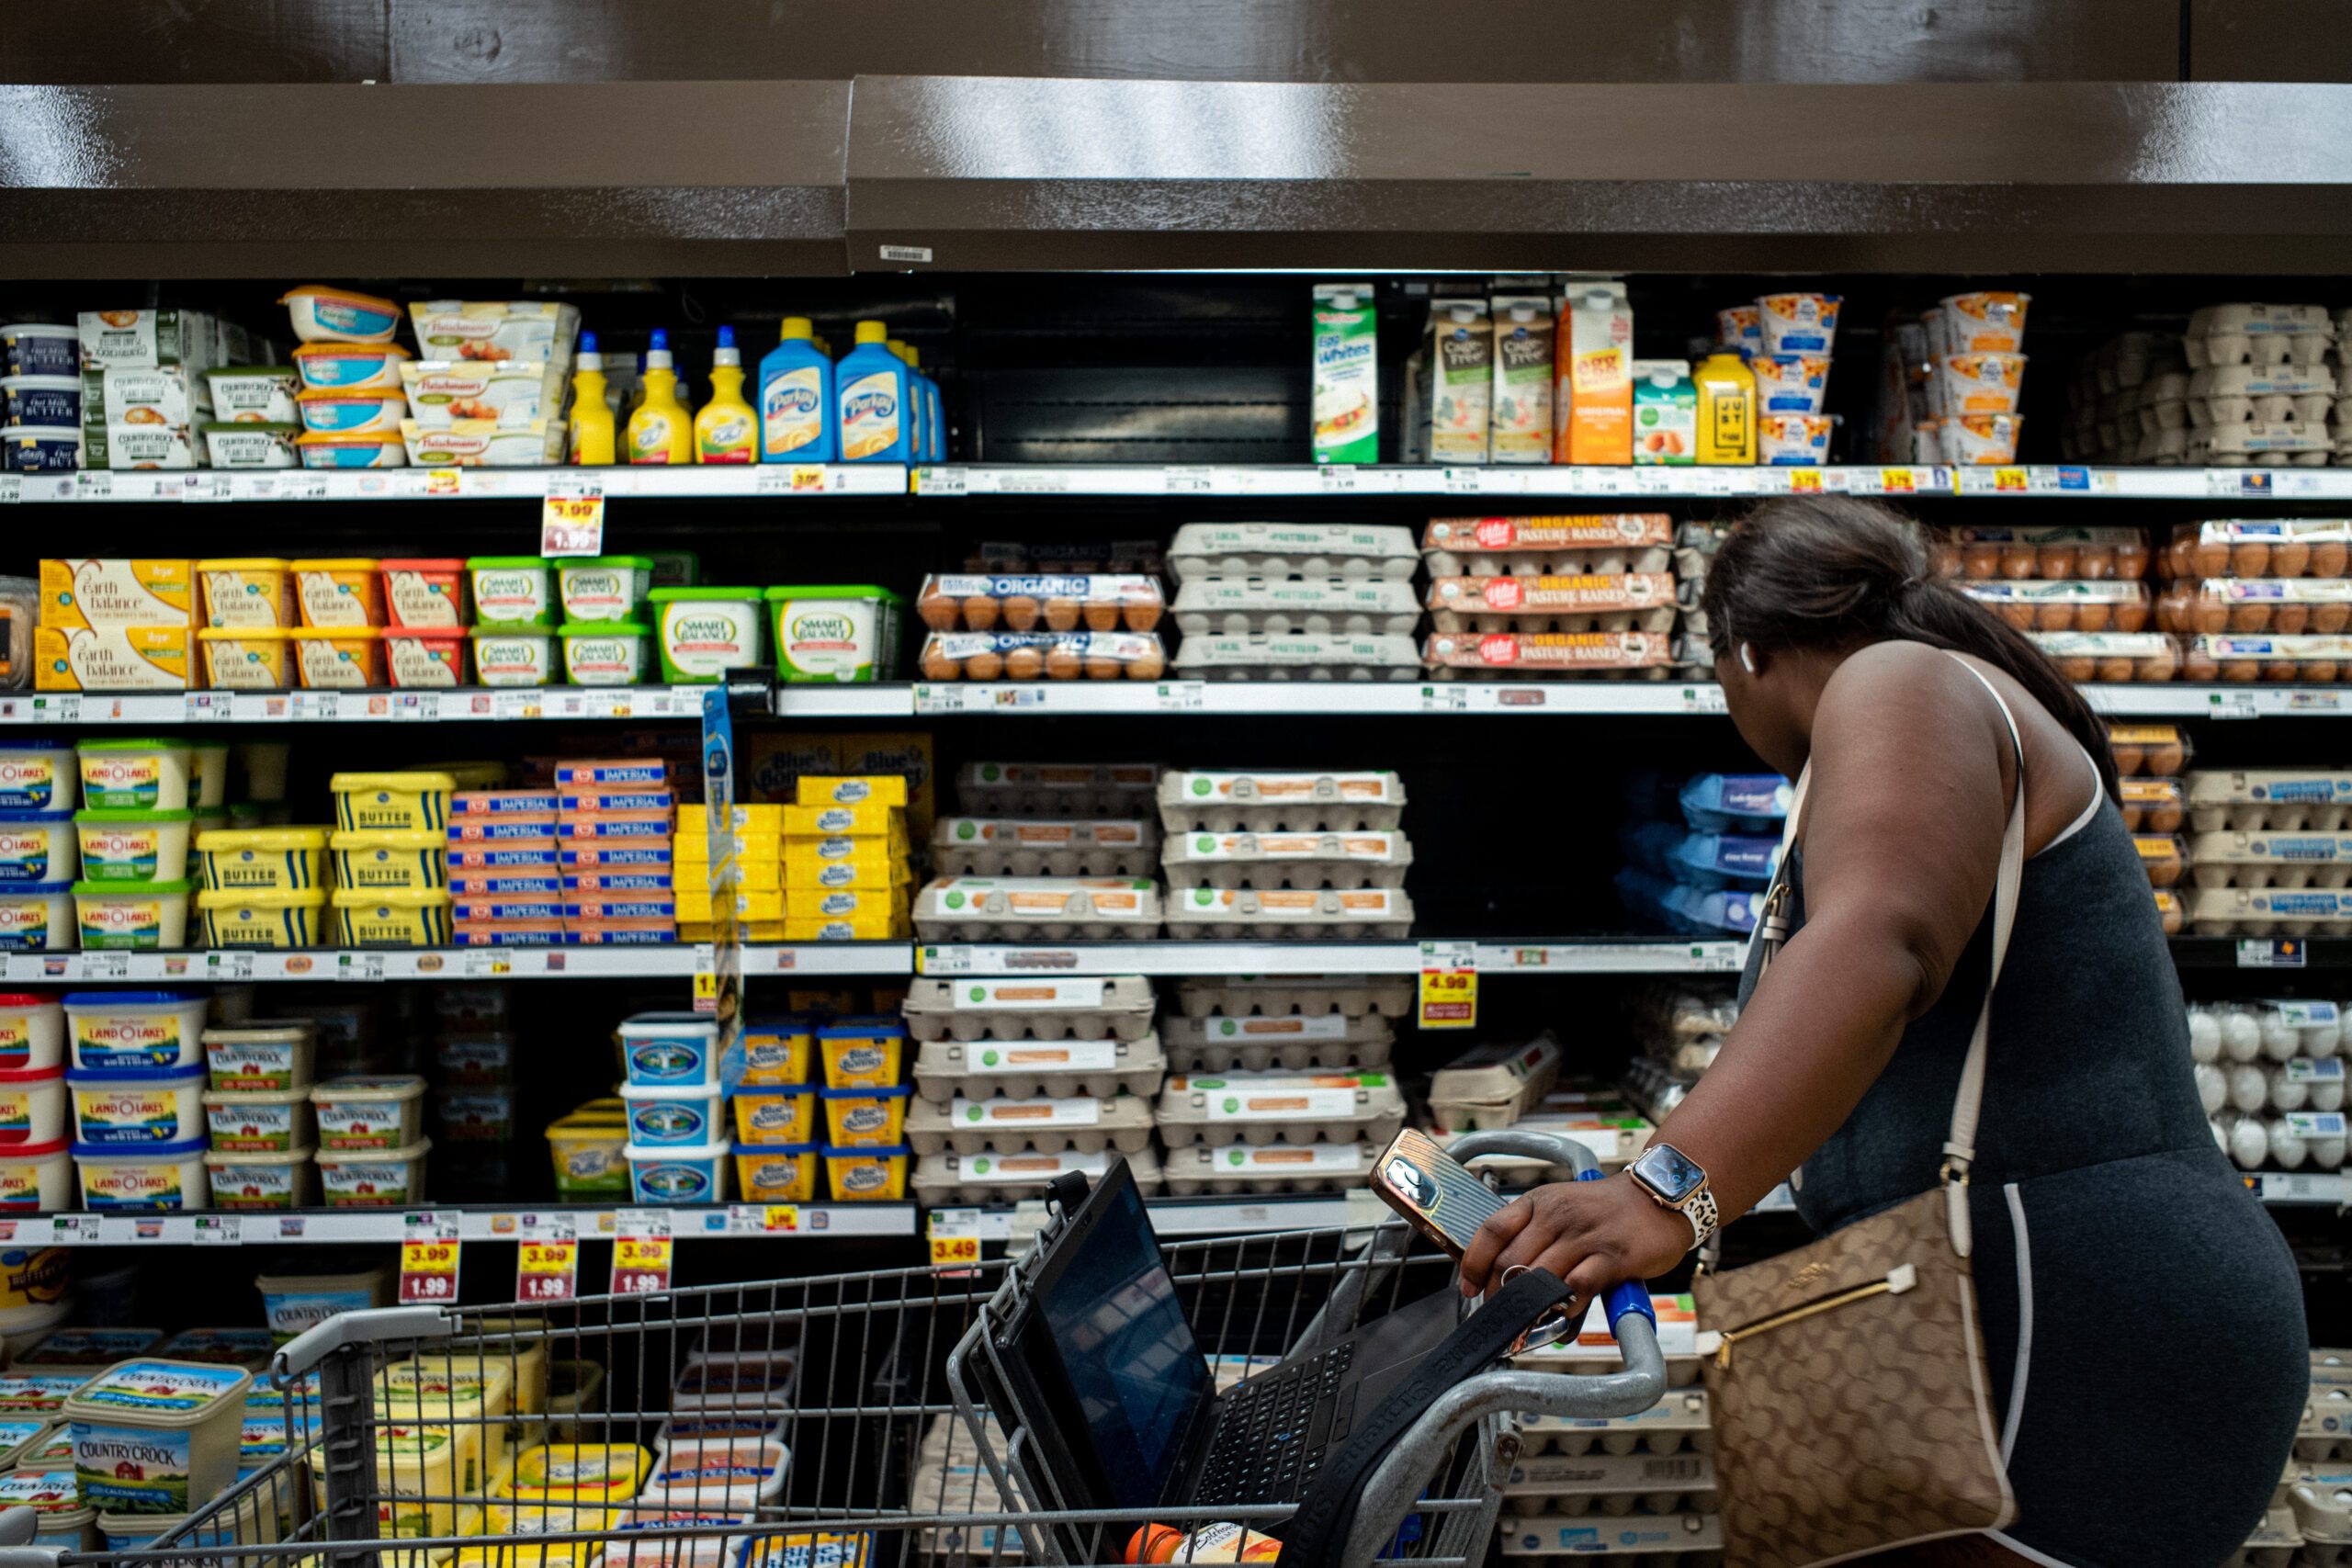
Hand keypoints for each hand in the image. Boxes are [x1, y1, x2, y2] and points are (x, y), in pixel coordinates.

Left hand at [1458, 1174, 1694, 1301]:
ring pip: (1539, 1278)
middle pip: (1510, 1262)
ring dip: (1529, 1309)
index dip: (1474, 1265)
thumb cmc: (1606, 1210)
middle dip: (1499, 1298)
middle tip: (1503, 1317)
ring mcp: (1584, 1236)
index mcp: (1538, 1202)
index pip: (1491, 1231)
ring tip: (1528, 1326)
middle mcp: (1556, 1216)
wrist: (1658, 1197)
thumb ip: (1533, 1234)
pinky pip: (1578, 1287)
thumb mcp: (1561, 1207)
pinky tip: (1564, 1316)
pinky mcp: (1612, 1256)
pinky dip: (1566, 1308)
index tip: (1470, 1289)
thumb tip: (1502, 1274)